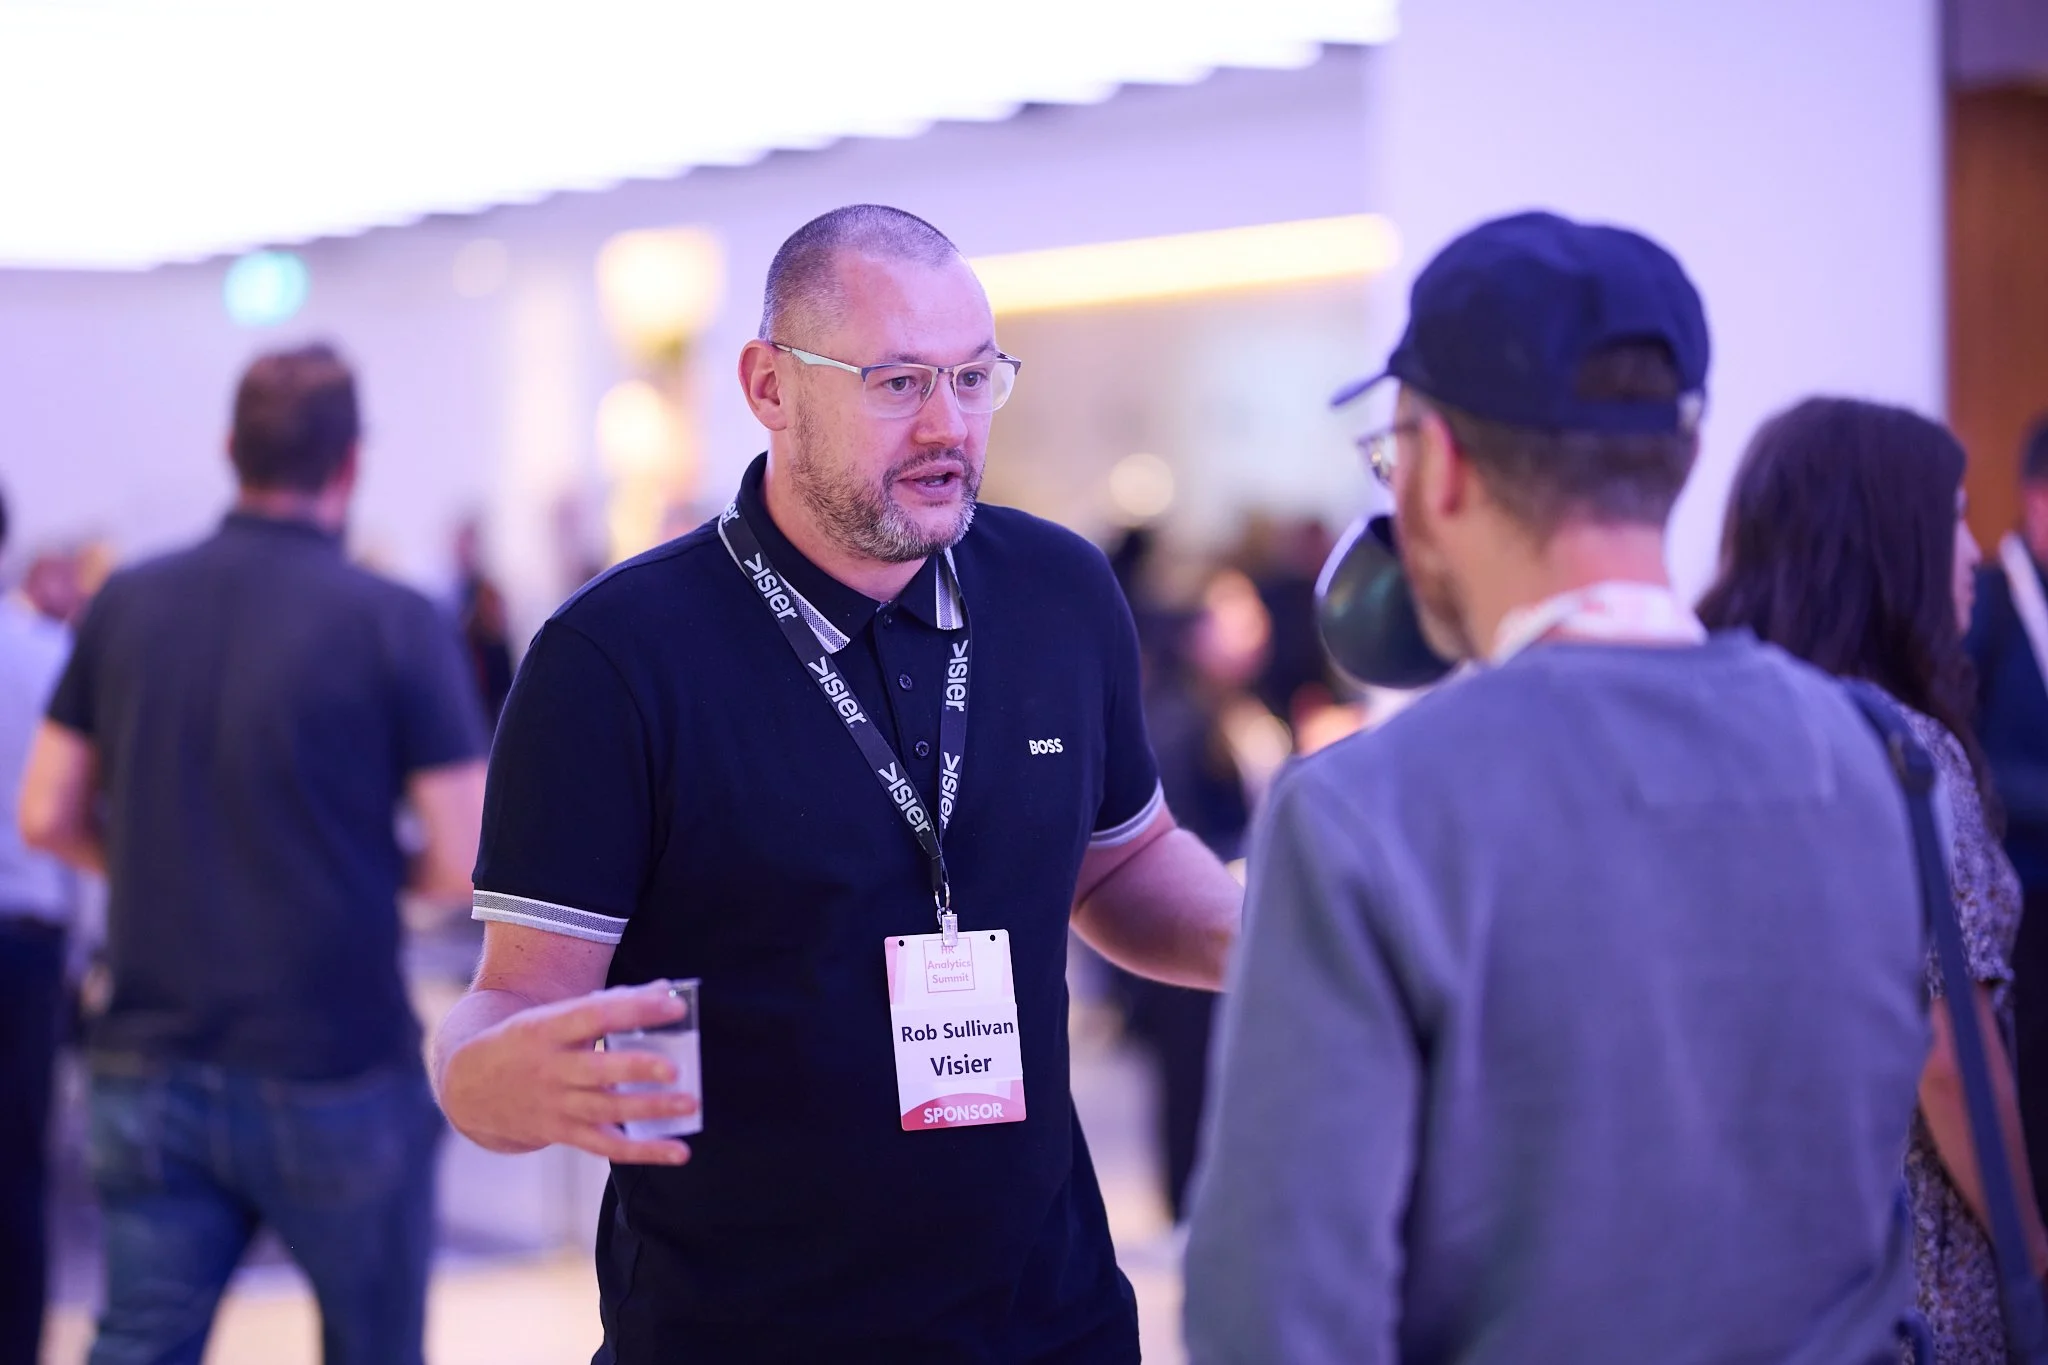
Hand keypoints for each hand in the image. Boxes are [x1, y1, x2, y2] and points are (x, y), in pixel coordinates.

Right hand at [438, 980, 698, 1164]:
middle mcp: (551, 1068)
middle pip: (598, 1069)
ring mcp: (555, 1104)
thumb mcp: (553, 1016)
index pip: (594, 1014)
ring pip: (606, 1109)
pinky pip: (606, 1145)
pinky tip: (679, 1151)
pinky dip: (644, 1152)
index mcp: (547, 1028)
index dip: (634, 1008)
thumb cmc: (527, 1041)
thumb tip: (664, 990)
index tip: (674, 1004)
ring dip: (649, 1109)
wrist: (468, 1086)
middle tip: (675, 1068)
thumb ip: (607, 1004)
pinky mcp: (562, 1132)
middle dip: (636, 1068)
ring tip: (689, 1104)